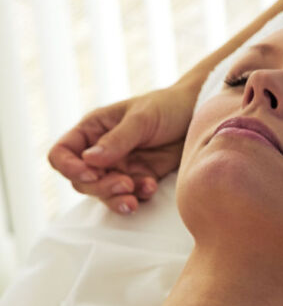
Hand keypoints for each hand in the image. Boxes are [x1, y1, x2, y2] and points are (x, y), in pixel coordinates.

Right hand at [47, 83, 196, 214]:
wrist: (198, 116)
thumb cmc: (166, 107)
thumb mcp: (142, 118)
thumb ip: (117, 139)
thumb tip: (89, 159)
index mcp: (92, 130)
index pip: (61, 153)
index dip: (69, 167)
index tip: (90, 173)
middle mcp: (100, 151)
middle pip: (82, 181)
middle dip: (101, 187)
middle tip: (125, 184)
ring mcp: (119, 168)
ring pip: (103, 194)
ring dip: (117, 198)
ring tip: (136, 194)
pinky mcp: (139, 179)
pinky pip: (129, 197)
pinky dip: (138, 197)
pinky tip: (151, 187)